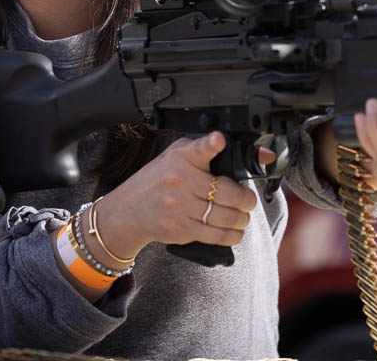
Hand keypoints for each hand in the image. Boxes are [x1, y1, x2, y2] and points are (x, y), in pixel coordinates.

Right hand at [94, 132, 258, 257]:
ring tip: (242, 216)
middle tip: (248, 200)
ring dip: (242, 219)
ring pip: (226, 216)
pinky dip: (231, 235)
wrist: (128, 210)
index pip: (199, 149)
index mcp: (181, 158)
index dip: (212, 144)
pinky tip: (234, 231)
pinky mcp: (181, 229)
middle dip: (247, 199)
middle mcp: (181, 181)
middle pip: (228, 193)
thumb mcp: (176, 155)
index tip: (219, 140)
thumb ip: (202, 149)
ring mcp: (180, 207)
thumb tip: (229, 145)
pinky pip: (215, 235)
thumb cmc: (157, 179)